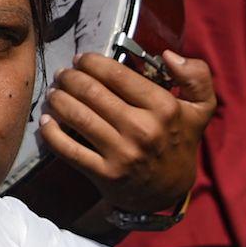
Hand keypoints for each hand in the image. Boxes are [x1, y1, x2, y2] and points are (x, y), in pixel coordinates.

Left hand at [40, 49, 216, 213]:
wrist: (168, 191)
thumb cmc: (178, 140)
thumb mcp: (199, 109)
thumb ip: (197, 77)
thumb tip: (171, 55)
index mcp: (164, 108)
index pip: (116, 74)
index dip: (91, 62)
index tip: (81, 60)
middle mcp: (143, 130)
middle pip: (90, 92)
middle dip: (69, 78)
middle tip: (63, 75)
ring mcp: (123, 154)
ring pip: (76, 116)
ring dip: (57, 99)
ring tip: (54, 93)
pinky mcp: (106, 174)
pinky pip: (67, 149)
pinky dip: (51, 132)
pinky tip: (46, 120)